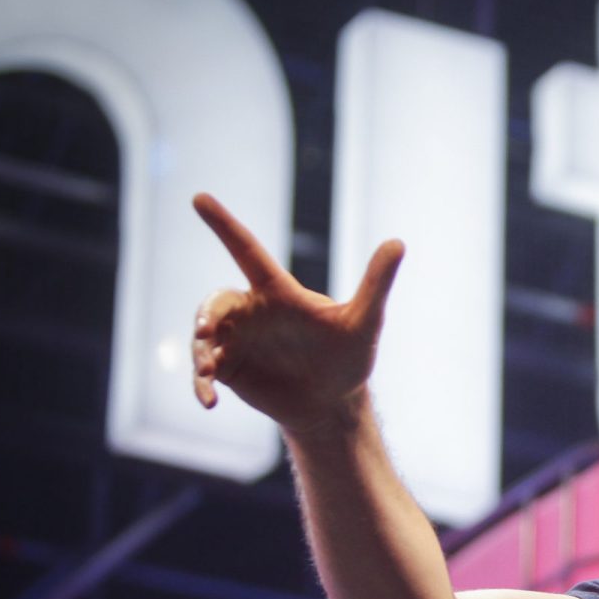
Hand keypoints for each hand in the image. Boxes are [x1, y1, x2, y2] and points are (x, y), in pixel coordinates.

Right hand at [190, 193, 402, 432]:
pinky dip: (200, 383)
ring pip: (204, 336)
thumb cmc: (349, 357)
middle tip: (206, 332)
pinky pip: (204, 371)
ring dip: (201, 353)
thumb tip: (398, 242)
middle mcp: (252, 310)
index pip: (247, 251)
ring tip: (209, 373)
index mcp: (278, 291)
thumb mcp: (364, 323)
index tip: (200, 197)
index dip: (224, 225)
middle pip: (217, 302)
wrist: (333, 401)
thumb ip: (376, 284)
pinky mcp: (229, 367)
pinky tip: (208, 400)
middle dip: (206, 314)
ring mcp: (237, 339)